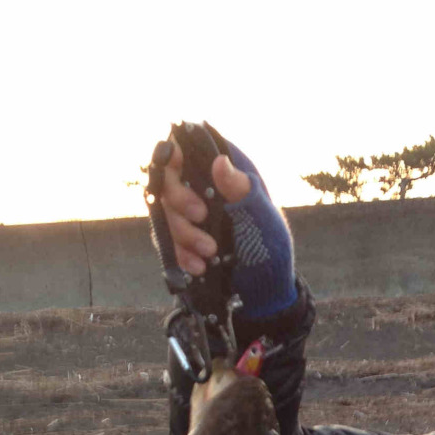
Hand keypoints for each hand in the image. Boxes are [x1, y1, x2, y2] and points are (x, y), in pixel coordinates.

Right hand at [152, 129, 296, 320]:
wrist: (265, 284)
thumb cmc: (270, 242)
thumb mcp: (261, 215)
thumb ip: (241, 189)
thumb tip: (220, 161)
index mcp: (219, 172)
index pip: (184, 149)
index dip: (173, 155)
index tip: (177, 170)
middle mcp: (197, 188)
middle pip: (167, 182)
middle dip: (180, 201)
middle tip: (201, 216)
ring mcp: (185, 215)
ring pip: (165, 214)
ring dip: (184, 233)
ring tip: (209, 251)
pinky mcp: (179, 240)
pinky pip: (167, 242)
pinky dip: (181, 254)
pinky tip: (198, 266)